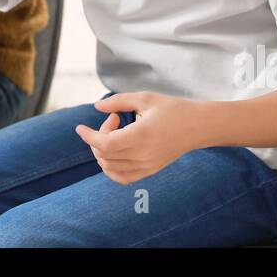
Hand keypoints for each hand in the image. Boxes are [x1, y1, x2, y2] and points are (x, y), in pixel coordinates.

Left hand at [74, 92, 202, 183]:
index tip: (79, 128)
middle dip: (98, 137)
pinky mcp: (150, 171)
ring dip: (102, 151)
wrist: (197, 126)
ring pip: (110, 168)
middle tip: (113, 118)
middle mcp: (143, 155)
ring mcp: (147, 166)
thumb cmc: (172, 108)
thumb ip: (118, 102)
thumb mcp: (144, 98)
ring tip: (115, 132)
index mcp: (141, 135)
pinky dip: (110, 168)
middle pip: (105, 155)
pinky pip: (122, 177)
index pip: (105, 144)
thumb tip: (96, 107)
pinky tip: (114, 151)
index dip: (89, 137)